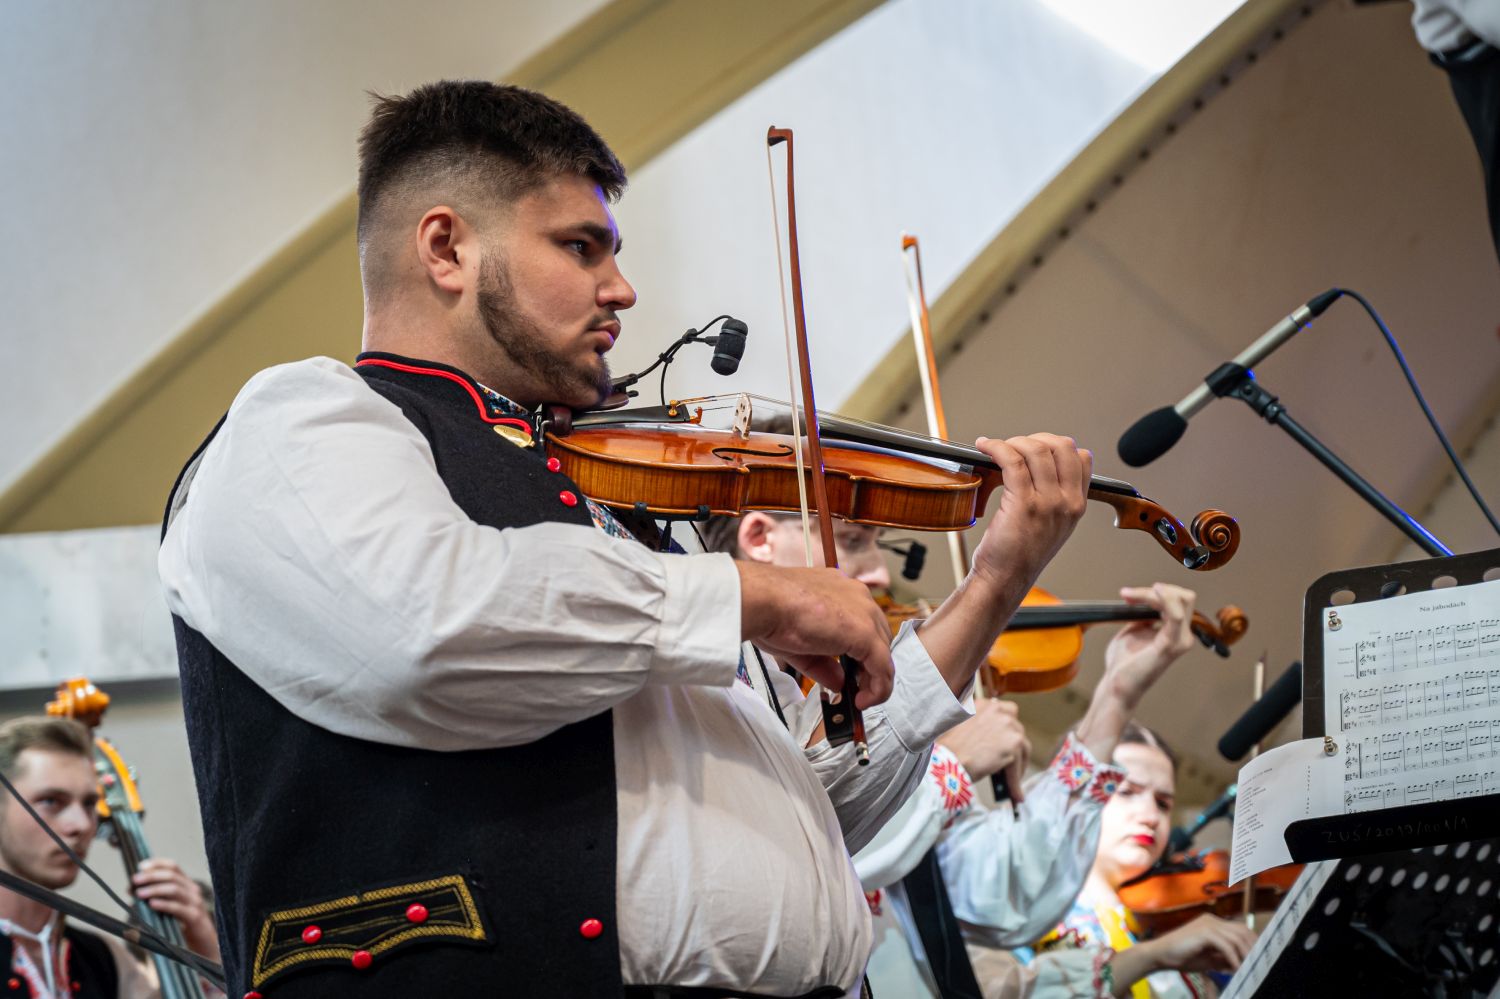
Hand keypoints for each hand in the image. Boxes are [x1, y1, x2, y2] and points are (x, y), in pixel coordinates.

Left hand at [132, 857, 220, 961]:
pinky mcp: (194, 917)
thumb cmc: (184, 927)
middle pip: (172, 876)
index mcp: (187, 886)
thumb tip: (132, 891)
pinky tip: (151, 905)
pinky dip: (163, 904)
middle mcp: (193, 890)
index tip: (140, 866)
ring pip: (174, 889)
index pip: (173, 867)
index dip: (157, 864)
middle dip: (151, 876)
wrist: (204, 946)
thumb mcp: (169, 910)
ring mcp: (195, 903)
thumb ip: (154, 899)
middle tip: (135, 880)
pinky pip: (177, 908)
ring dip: (154, 889)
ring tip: (139, 893)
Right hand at [737, 559, 894, 708]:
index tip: (851, 672)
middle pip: (878, 637)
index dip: (861, 651)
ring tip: (860, 699)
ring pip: (883, 652)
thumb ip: (824, 664)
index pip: (863, 623)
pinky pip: (882, 667)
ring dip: (875, 679)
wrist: (764, 602)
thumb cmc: (771, 613)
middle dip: (870, 666)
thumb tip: (839, 683)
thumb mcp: (800, 644)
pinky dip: (878, 688)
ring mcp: (864, 614)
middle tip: (857, 689)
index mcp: (841, 591)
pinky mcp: (865, 633)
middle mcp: (858, 597)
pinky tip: (863, 701)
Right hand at [937, 699, 1030, 797]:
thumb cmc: (948, 749)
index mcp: (984, 704)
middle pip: (1017, 730)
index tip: (1005, 743)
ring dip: (1018, 765)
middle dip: (1015, 748)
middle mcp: (997, 710)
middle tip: (1009, 764)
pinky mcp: (1014, 742)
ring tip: (1012, 782)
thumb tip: (993, 740)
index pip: (1006, 712)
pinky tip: (1014, 793)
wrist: (948, 761)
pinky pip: (1018, 765)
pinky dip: (1015, 780)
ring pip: (1022, 748)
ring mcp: (1007, 724)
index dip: (1006, 730)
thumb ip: (978, 725)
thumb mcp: (960, 726)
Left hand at [966, 434, 1091, 598]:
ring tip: (996, 447)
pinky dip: (996, 447)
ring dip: (1012, 441)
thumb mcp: (1052, 525)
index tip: (1034, 448)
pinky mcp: (1023, 504)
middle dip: (1034, 439)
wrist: (1005, 579)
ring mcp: (1048, 503)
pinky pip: (1012, 461)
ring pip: (1036, 450)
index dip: (1056, 445)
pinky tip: (985, 447)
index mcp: (1077, 506)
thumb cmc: (1020, 553)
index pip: (1082, 458)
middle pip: (1061, 447)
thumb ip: (1056, 497)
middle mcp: (1067, 503)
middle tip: (1013, 446)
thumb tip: (1040, 461)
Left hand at [1100, 583, 1198, 711]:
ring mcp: (1180, 641)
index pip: (1179, 600)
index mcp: (1176, 632)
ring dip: (1152, 594)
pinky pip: (1175, 616)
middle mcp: (1184, 636)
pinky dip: (1163, 601)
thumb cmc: (1124, 662)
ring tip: (1130, 597)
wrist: (1117, 685)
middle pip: (1184, 597)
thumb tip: (1145, 599)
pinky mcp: (1170, 646)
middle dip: (1155, 591)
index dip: (1155, 592)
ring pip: (1181, 601)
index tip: (1128, 594)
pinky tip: (1148, 596)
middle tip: (1130, 596)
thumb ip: (1144, 614)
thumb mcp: (1134, 629)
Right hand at [1140, 913, 1257, 974]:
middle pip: (1243, 931)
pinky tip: (1236, 969)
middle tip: (1258, 964)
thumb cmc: (1181, 957)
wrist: (1159, 955)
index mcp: (1213, 923)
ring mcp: (1208, 924)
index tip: (1259, 958)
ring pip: (1237, 937)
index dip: (1252, 943)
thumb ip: (1224, 958)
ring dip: (1245, 955)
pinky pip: (1226, 945)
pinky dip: (1233, 958)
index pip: (1240, 929)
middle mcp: (1212, 920)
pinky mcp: (1203, 932)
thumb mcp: (1208, 958)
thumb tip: (1242, 964)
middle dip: (1253, 948)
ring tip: (1249, 968)